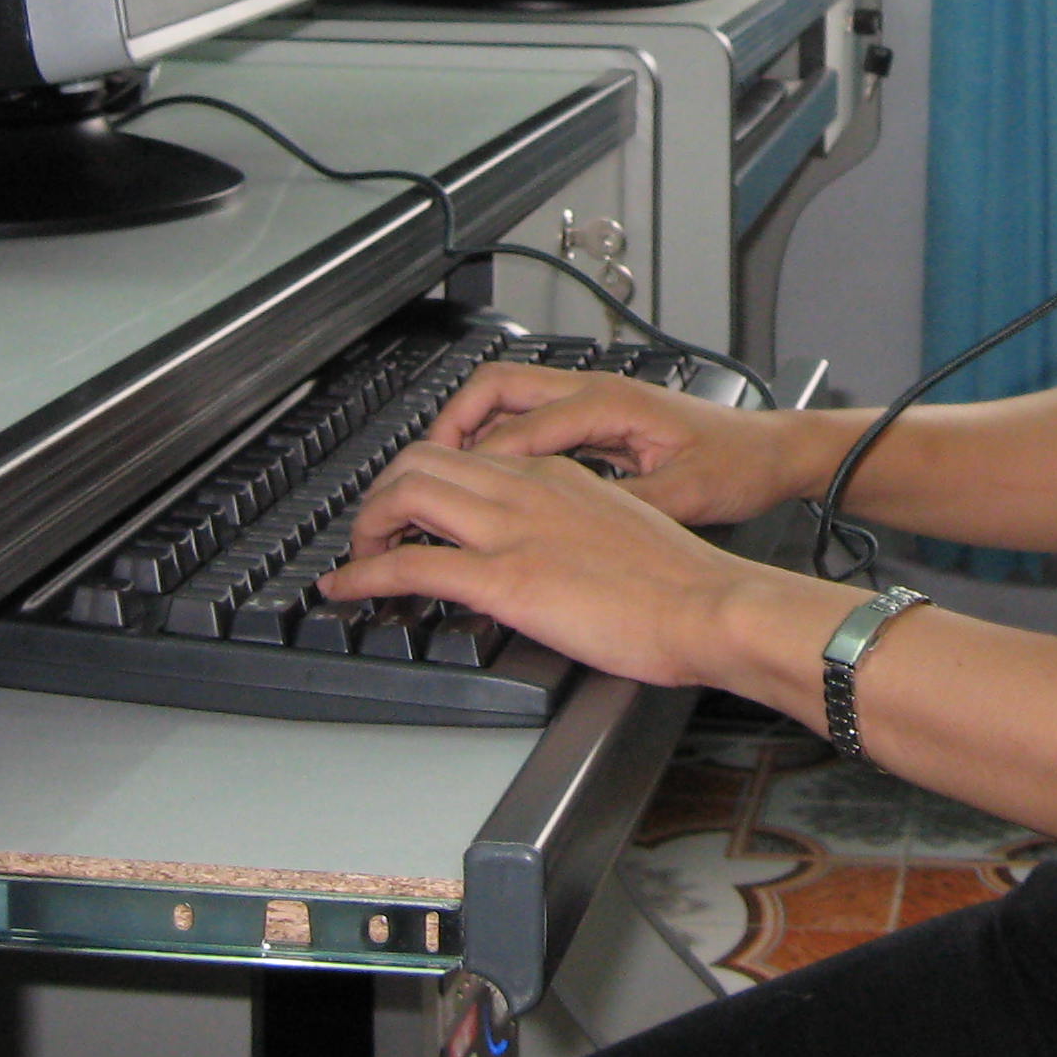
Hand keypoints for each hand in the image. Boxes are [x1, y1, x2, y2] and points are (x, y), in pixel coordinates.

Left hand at [318, 442, 765, 686]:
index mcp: (558, 474)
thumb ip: (578, 525)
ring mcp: (512, 530)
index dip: (427, 477)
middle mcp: (528, 488)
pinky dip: (365, 576)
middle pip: (423, 459)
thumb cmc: (683, 581)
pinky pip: (412, 565)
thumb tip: (554, 551)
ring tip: (359, 556)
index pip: (471, 454)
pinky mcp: (504, 578)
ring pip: (407, 494)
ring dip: (368, 524)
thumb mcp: (624, 527)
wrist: (709, 603)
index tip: (414, 508)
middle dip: (383, 492)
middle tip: (375, 530)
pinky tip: (347, 590)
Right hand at [423, 362, 820, 529]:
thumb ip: (619, 509)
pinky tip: (494, 488)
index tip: (438, 503)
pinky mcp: (601, 423)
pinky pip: (533, 424)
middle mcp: (594, 392)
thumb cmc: (739, 464)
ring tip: (441, 483)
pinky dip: (501, 448)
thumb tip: (562, 532)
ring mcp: (596, 403)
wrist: (775, 452)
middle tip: (417, 478)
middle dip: (449, 428)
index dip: (469, 468)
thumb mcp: (682, 497)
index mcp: (607, 403)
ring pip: (510, 404)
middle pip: (495, 390)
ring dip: (471, 436)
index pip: (514, 429)